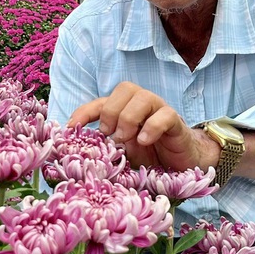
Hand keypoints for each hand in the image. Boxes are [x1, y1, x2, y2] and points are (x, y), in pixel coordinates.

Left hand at [67, 82, 218, 170]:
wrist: (182, 164)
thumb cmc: (150, 156)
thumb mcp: (122, 154)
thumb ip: (105, 148)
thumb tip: (80, 151)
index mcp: (125, 110)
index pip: (101, 102)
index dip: (85, 112)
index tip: (72, 127)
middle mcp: (141, 105)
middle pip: (124, 88)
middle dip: (111, 110)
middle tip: (108, 134)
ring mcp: (160, 111)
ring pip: (143, 96)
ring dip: (129, 117)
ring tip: (125, 139)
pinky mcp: (176, 123)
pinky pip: (165, 115)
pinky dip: (152, 126)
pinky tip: (144, 141)